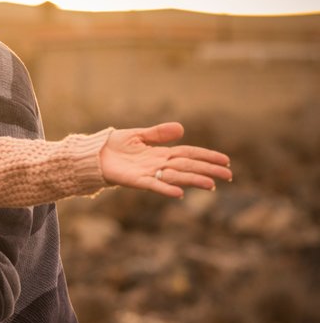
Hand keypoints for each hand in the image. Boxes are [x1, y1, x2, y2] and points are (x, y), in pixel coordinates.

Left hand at [99, 122, 231, 197]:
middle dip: (208, 170)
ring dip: (193, 180)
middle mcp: (158, 164)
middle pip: (188, 166)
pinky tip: (179, 193)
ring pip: (176, 176)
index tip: (225, 161)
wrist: (93, 155)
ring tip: (211, 184)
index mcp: (161, 153)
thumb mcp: (138, 135)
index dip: (207, 156)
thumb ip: (158, 133)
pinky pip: (154, 185)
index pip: (189, 154)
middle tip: (228, 175)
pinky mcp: (136, 180)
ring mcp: (149, 173)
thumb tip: (181, 128)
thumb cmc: (115, 146)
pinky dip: (166, 188)